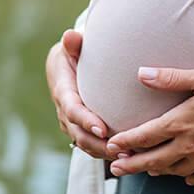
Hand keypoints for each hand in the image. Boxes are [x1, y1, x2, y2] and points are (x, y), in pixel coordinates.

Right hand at [48, 29, 121, 161]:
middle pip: (79, 134)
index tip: (102, 128)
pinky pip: (93, 146)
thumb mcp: (72, 47)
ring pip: (86, 144)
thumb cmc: (74, 54)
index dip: (85, 120)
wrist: (66, 68)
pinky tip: (129, 157)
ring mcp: (72, 124)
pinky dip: (108, 153)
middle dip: (100, 144)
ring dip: (106, 153)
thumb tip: (70, 35)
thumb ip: (73, 44)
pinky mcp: (81, 131)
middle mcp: (65, 112)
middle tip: (121, 150)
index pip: (72, 109)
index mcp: (63, 91)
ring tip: (129, 157)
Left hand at [106, 67, 193, 185]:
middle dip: (131, 165)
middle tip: (115, 169)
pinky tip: (182, 175)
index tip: (110, 145)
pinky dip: (185, 178)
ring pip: (173, 171)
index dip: (125, 142)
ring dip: (155, 171)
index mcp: (181, 123)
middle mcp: (189, 146)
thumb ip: (171, 78)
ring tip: (144, 171)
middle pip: (152, 161)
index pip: (144, 136)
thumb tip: (141, 73)